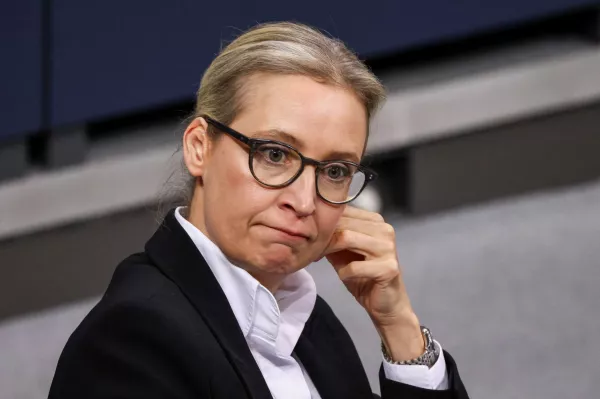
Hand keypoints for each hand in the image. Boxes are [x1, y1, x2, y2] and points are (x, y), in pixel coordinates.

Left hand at [320, 206, 424, 360]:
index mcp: (376, 222)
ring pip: (347, 239)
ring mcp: (388, 248)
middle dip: (324, 237)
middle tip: (311, 250)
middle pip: (343, 224)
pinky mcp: (389, 268)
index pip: (344, 212)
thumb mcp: (344, 253)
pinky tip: (344, 276)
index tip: (310, 237)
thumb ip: (332, 238)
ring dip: (329, 251)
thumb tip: (309, 225)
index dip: (324, 223)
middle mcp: (385, 230)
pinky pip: (354, 267)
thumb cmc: (364, 277)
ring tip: (321, 259)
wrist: (386, 305)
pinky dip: (344, 273)